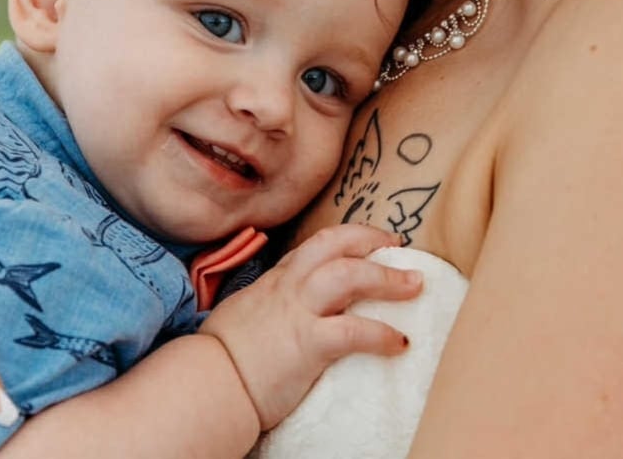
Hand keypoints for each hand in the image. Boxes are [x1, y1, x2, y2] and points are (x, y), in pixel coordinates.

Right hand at [201, 224, 421, 429]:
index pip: (318, 244)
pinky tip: (400, 341)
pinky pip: (353, 331)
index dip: (350, 237)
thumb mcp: (247, 313)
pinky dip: (381, 333)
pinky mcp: (308, 344)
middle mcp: (289, 287)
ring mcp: (298, 312)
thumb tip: (286, 308)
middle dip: (372, 242)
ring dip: (387, 278)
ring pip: (349, 276)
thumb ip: (271, 303)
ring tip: (415, 284)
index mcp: (277, 279)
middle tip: (400, 249)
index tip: (374, 241)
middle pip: (337, 246)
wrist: (207, 384)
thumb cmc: (222, 357)